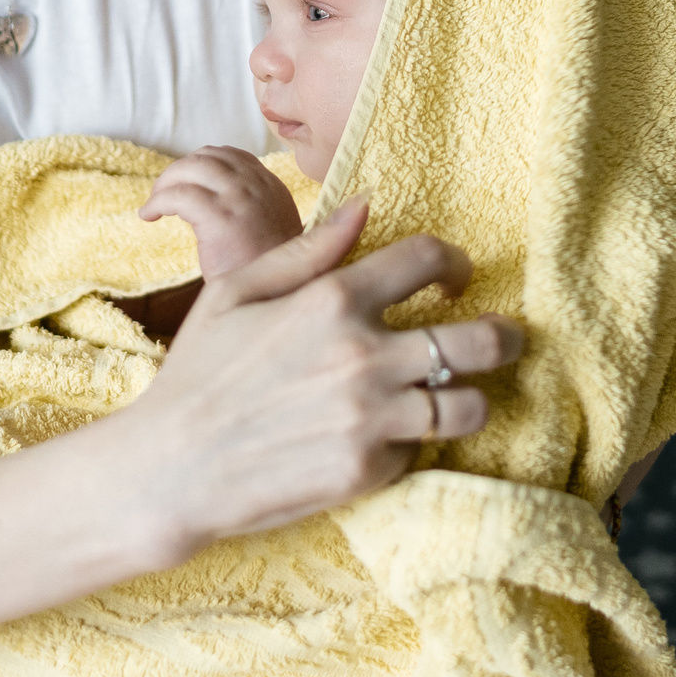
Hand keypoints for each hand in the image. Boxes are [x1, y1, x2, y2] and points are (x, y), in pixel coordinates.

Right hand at [111, 200, 523, 552]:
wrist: (171, 470)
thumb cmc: (199, 373)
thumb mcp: (237, 292)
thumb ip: (309, 249)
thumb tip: (365, 206)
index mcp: (331, 300)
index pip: (428, 259)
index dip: (455, 262)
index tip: (455, 278)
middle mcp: (362, 356)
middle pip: (481, 339)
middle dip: (504, 336)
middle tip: (502, 339)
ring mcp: (370, 417)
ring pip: (470, 405)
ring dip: (473, 398)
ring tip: (460, 396)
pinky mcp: (367, 470)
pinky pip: (419, 450)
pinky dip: (410, 443)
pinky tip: (385, 436)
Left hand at [138, 146, 305, 278]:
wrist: (280, 298)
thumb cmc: (268, 274)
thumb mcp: (269, 231)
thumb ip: (250, 210)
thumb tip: (212, 205)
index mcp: (271, 187)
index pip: (231, 156)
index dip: (202, 164)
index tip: (186, 183)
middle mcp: (258, 185)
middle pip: (207, 156)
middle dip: (179, 170)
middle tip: (163, 193)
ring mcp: (240, 198)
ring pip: (191, 167)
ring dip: (166, 182)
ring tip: (154, 204)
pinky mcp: (220, 217)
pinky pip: (178, 195)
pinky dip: (157, 201)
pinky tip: (148, 215)